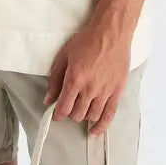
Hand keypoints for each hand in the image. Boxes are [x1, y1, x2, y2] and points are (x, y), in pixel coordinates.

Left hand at [43, 18, 131, 136]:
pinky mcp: (117, 91)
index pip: (64, 108)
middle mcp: (90, 89)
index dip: (58, 114)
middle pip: (77, 114)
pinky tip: (94, 131)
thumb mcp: (64, 57)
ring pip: (91, 116)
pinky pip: (109, 115)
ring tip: (82, 109)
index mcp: (75, 79)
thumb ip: (55, 80)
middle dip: (70, 113)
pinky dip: (101, 126)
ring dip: (84, 116)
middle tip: (69, 106)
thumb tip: (48, 99)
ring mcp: (105, 91)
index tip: (56, 114)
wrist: (110, 33)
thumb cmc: (86, 41)